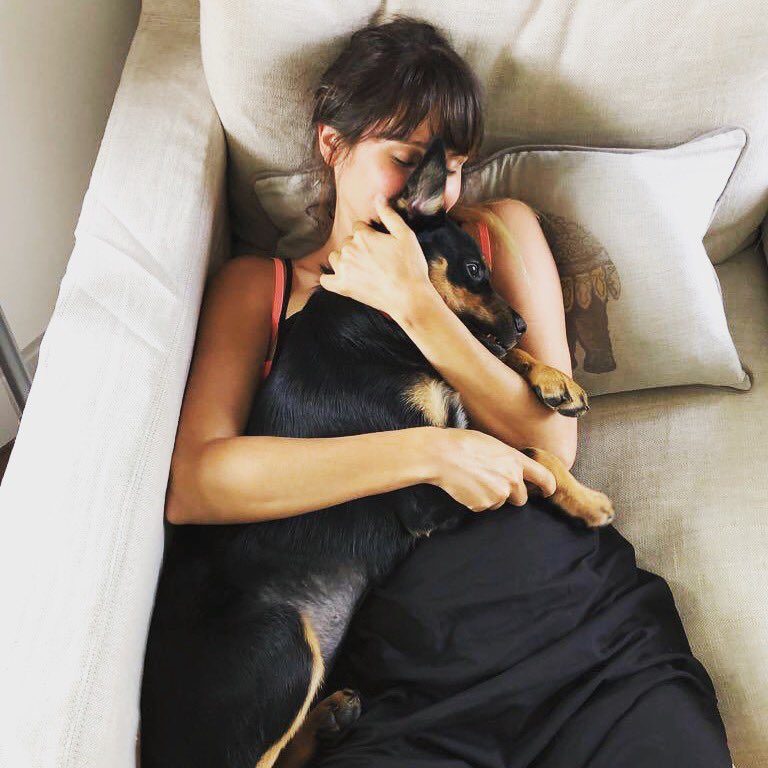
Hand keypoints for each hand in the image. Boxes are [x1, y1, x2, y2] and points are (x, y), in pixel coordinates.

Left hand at [318, 194, 436, 320]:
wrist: (409, 297)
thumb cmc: (410, 266)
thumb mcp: (406, 235)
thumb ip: (389, 215)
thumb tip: (378, 197)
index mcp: (363, 235)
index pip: (359, 227)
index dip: (370, 235)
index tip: (380, 246)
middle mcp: (349, 249)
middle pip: (348, 242)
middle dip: (359, 247)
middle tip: (376, 260)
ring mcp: (343, 269)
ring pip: (336, 257)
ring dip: (344, 260)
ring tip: (362, 270)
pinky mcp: (342, 287)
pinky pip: (325, 280)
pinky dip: (330, 279)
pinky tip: (339, 279)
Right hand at [426, 427, 556, 511]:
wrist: (441, 455)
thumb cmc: (463, 443)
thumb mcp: (492, 444)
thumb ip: (507, 458)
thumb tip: (511, 467)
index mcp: (515, 460)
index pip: (543, 478)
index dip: (548, 486)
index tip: (547, 491)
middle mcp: (512, 479)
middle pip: (522, 498)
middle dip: (511, 495)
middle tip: (494, 484)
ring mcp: (498, 494)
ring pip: (500, 503)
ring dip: (491, 497)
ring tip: (473, 480)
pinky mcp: (483, 505)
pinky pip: (483, 507)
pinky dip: (476, 501)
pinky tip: (466, 486)